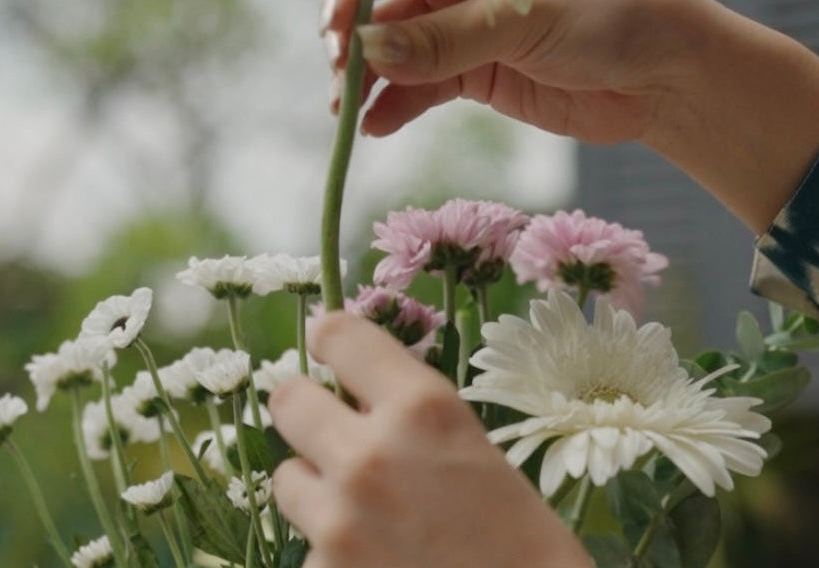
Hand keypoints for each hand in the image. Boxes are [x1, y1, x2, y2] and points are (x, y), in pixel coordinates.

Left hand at [269, 313, 674, 567]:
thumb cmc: (530, 553)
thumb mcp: (479, 459)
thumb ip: (414, 426)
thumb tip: (362, 404)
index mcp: (422, 412)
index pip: (340, 337)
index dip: (330, 337)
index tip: (324, 343)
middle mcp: (367, 456)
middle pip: (287, 400)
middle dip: (303, 408)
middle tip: (325, 429)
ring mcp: (335, 523)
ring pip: (286, 477)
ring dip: (316, 486)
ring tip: (363, 518)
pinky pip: (310, 548)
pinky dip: (334, 555)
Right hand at [324, 0, 702, 143]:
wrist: (661, 75)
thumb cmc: (610, 18)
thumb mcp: (522, 21)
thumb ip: (446, 38)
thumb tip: (371, 50)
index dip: (358, 1)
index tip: (338, 36)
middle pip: (390, 13)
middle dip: (358, 46)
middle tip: (341, 82)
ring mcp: (467, 33)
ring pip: (401, 54)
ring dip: (371, 83)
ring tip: (349, 114)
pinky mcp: (477, 75)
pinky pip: (423, 87)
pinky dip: (397, 106)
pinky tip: (375, 124)